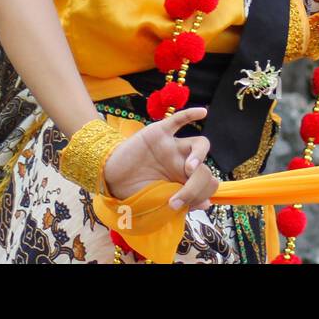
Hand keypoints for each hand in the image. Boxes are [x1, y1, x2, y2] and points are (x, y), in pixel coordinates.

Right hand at [99, 106, 219, 210]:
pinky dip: (190, 115)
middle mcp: (183, 163)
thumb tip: (207, 203)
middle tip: (178, 197)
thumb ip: (182, 201)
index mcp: (185, 180)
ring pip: (199, 144)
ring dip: (200, 155)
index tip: (181, 206)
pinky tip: (203, 112)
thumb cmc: (136, 190)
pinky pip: (178, 120)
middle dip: (195, 186)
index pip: (207, 183)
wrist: (111, 177)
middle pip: (205, 168)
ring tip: (190, 168)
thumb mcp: (159, 201)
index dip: (200, 195)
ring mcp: (173, 147)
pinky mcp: (160, 132)